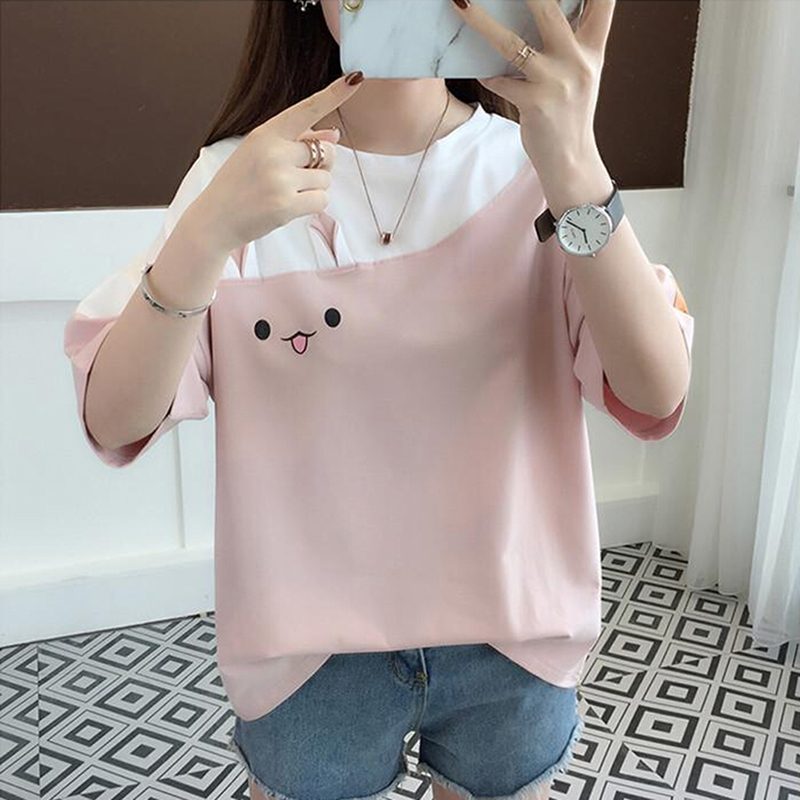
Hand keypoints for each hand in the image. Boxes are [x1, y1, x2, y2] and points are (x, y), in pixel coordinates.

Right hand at [191, 72, 363, 255]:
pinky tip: (291, 206)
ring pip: (326, 178)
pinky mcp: (285, 205)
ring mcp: (279, 179)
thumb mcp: (261, 153)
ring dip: (314, 188)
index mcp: (266, 133)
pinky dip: (313, 205)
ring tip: (287, 192)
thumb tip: (334, 133)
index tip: (355, 79)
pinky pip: (322, 200)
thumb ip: (298, 142)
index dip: (333, 95)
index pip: (306, 109)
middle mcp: (273, 152)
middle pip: (327, 151)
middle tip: (298, 175)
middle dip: (322, 164)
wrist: (215, 218)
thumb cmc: (239, 183)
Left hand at [450, 0, 615, 180]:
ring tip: (462, 2)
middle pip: (549, 9)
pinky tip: (479, 71)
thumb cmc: (570, 114)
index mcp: (593, 49)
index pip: (602, 1)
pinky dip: (486, 75)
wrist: (571, 161)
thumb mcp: (583, 73)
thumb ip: (573, 41)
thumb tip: (547, 8)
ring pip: (512, 44)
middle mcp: (578, 61)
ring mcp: (555, 83)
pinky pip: (499, 81)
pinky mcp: (534, 104)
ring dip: (482, 22)